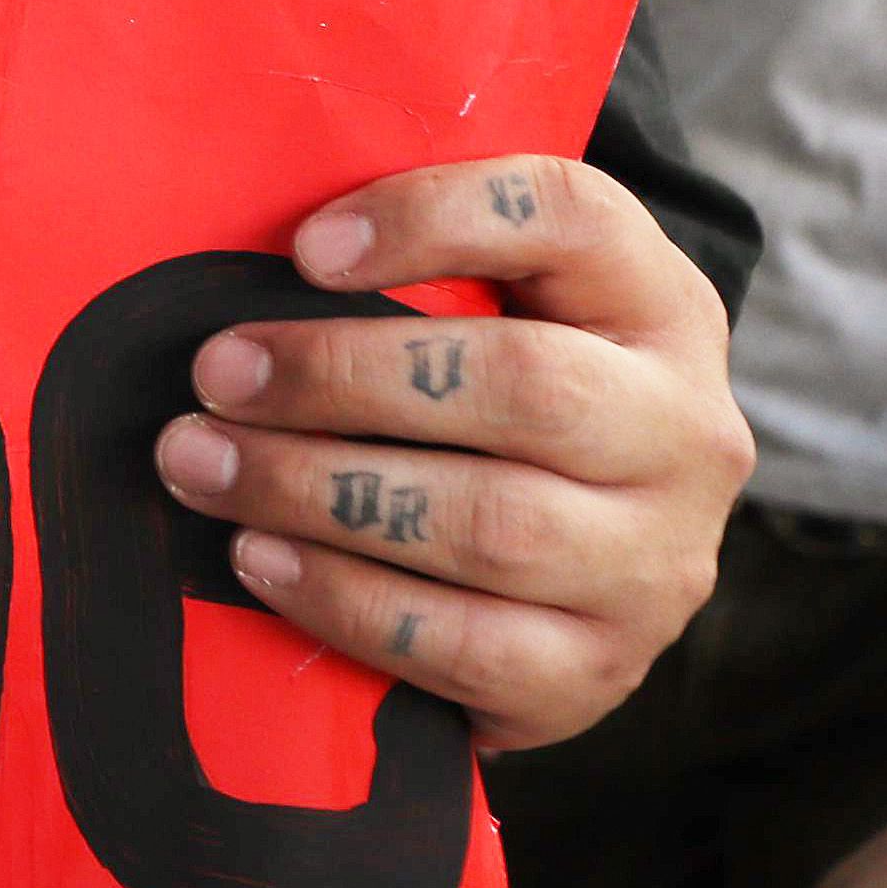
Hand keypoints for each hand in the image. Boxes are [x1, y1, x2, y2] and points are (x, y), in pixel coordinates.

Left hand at [152, 149, 749, 752]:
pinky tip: (259, 559)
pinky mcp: (597, 670)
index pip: (573, 218)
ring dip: (317, 490)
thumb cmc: (494, 407)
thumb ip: (414, 270)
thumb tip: (252, 249)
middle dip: (343, 376)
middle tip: (216, 374)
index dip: (435, 217)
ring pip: (491, 524)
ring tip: (201, 464)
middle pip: (525, 385)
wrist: (577, 580)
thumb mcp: (497, 312)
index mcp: (659, 306)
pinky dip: (344, 598)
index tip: (305, 247)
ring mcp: (654, 564)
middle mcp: (685, 433)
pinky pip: (465, 643)